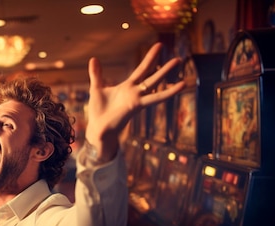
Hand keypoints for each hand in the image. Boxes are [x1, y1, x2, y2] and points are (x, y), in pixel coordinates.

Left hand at [84, 42, 184, 162]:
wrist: (98, 129)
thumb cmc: (99, 112)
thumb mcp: (97, 88)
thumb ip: (97, 74)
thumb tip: (93, 58)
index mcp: (127, 87)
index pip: (142, 70)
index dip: (150, 58)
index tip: (159, 46)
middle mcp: (135, 92)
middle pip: (151, 75)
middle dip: (164, 67)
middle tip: (178, 58)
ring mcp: (137, 98)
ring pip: (155, 83)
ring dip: (165, 72)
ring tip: (179, 62)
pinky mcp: (137, 106)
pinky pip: (155, 98)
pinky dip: (168, 92)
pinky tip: (181, 87)